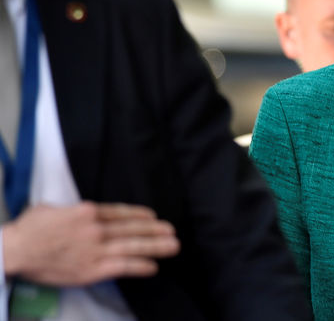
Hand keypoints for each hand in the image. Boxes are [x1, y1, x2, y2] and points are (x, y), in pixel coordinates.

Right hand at [3, 202, 179, 285]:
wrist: (15, 249)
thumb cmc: (30, 227)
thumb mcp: (55, 208)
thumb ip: (75, 210)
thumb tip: (83, 213)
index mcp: (88, 211)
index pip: (121, 212)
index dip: (139, 215)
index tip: (153, 217)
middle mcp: (97, 228)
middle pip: (132, 228)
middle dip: (155, 230)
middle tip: (173, 230)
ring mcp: (96, 249)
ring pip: (133, 246)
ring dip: (156, 246)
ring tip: (173, 246)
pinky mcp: (91, 269)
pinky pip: (122, 267)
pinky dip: (139, 266)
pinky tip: (153, 267)